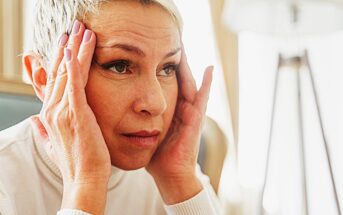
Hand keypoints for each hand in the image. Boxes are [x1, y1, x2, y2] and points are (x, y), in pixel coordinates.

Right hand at [31, 21, 110, 214]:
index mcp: (50, 114)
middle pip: (59, 71)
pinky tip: (75, 51)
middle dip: (67, 47)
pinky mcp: (76, 115)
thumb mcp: (54, 143)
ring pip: (68, 73)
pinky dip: (73, 67)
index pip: (54, 79)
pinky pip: (74, 86)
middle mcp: (53, 109)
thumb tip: (34, 120)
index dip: (59, 59)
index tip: (65, 43)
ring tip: (83, 31)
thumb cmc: (75, 162)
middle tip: (75, 27)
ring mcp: (63, 111)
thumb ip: (43, 129)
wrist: (84, 179)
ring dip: (75, 49)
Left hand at [146, 47, 212, 203]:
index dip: (157, 65)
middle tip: (167, 39)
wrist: (168, 173)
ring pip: (189, 82)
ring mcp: (190, 112)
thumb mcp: (142, 130)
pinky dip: (207, 84)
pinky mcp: (197, 119)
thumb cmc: (154, 153)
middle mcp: (180, 107)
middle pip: (176, 78)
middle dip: (172, 60)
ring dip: (187, 65)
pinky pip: (203, 98)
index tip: (149, 48)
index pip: (161, 81)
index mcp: (166, 108)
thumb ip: (134, 117)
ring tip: (183, 46)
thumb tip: (117, 106)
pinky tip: (209, 68)